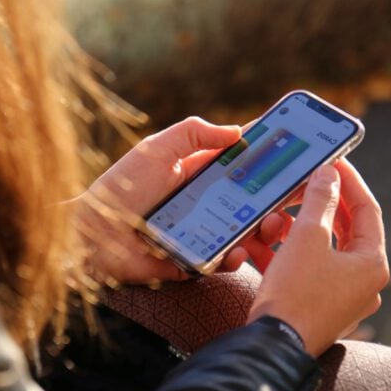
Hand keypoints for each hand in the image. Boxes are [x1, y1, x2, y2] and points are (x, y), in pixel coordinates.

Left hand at [77, 116, 276, 284]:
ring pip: (247, 231)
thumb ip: (195, 133)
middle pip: (253, 200)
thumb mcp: (157, 149)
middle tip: (296, 198)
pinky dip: (236, 257)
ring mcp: (202, 232)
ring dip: (267, 229)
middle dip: (279, 198)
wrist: (92, 233)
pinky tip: (238, 251)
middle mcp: (205, 202)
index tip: (299, 155)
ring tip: (274, 226)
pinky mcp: (194, 261)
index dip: (269, 160)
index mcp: (199, 173)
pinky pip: (224, 260)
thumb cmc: (121, 187)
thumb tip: (238, 130)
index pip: (242, 164)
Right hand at [247, 160, 388, 356]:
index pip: (366, 209)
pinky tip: (257, 243)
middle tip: (297, 183)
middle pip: (340, 229)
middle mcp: (361, 281)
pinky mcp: (314, 305)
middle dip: (312, 206)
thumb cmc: (295, 292)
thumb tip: (329, 173)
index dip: (348, 180)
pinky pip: (302, 269)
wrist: (272, 345)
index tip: (331, 159)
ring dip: (291, 230)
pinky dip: (282, 254)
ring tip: (269, 219)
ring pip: (318, 249)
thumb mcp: (307, 236)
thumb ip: (320, 199)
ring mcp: (339, 296)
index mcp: (371, 263)